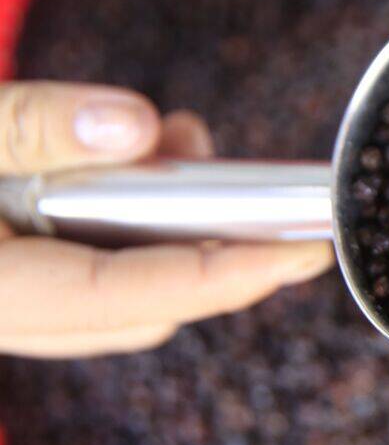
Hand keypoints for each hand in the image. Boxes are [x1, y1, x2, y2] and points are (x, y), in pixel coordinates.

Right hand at [0, 82, 333, 358]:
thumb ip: (33, 126)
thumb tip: (136, 126)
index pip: (124, 297)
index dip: (222, 275)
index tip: (304, 252)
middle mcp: (5, 318)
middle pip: (145, 308)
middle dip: (217, 246)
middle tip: (263, 185)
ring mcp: (14, 307)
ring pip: (127, 290)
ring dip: (175, 221)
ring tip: (178, 139)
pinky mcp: (20, 285)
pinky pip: (96, 269)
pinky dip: (135, 217)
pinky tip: (141, 152)